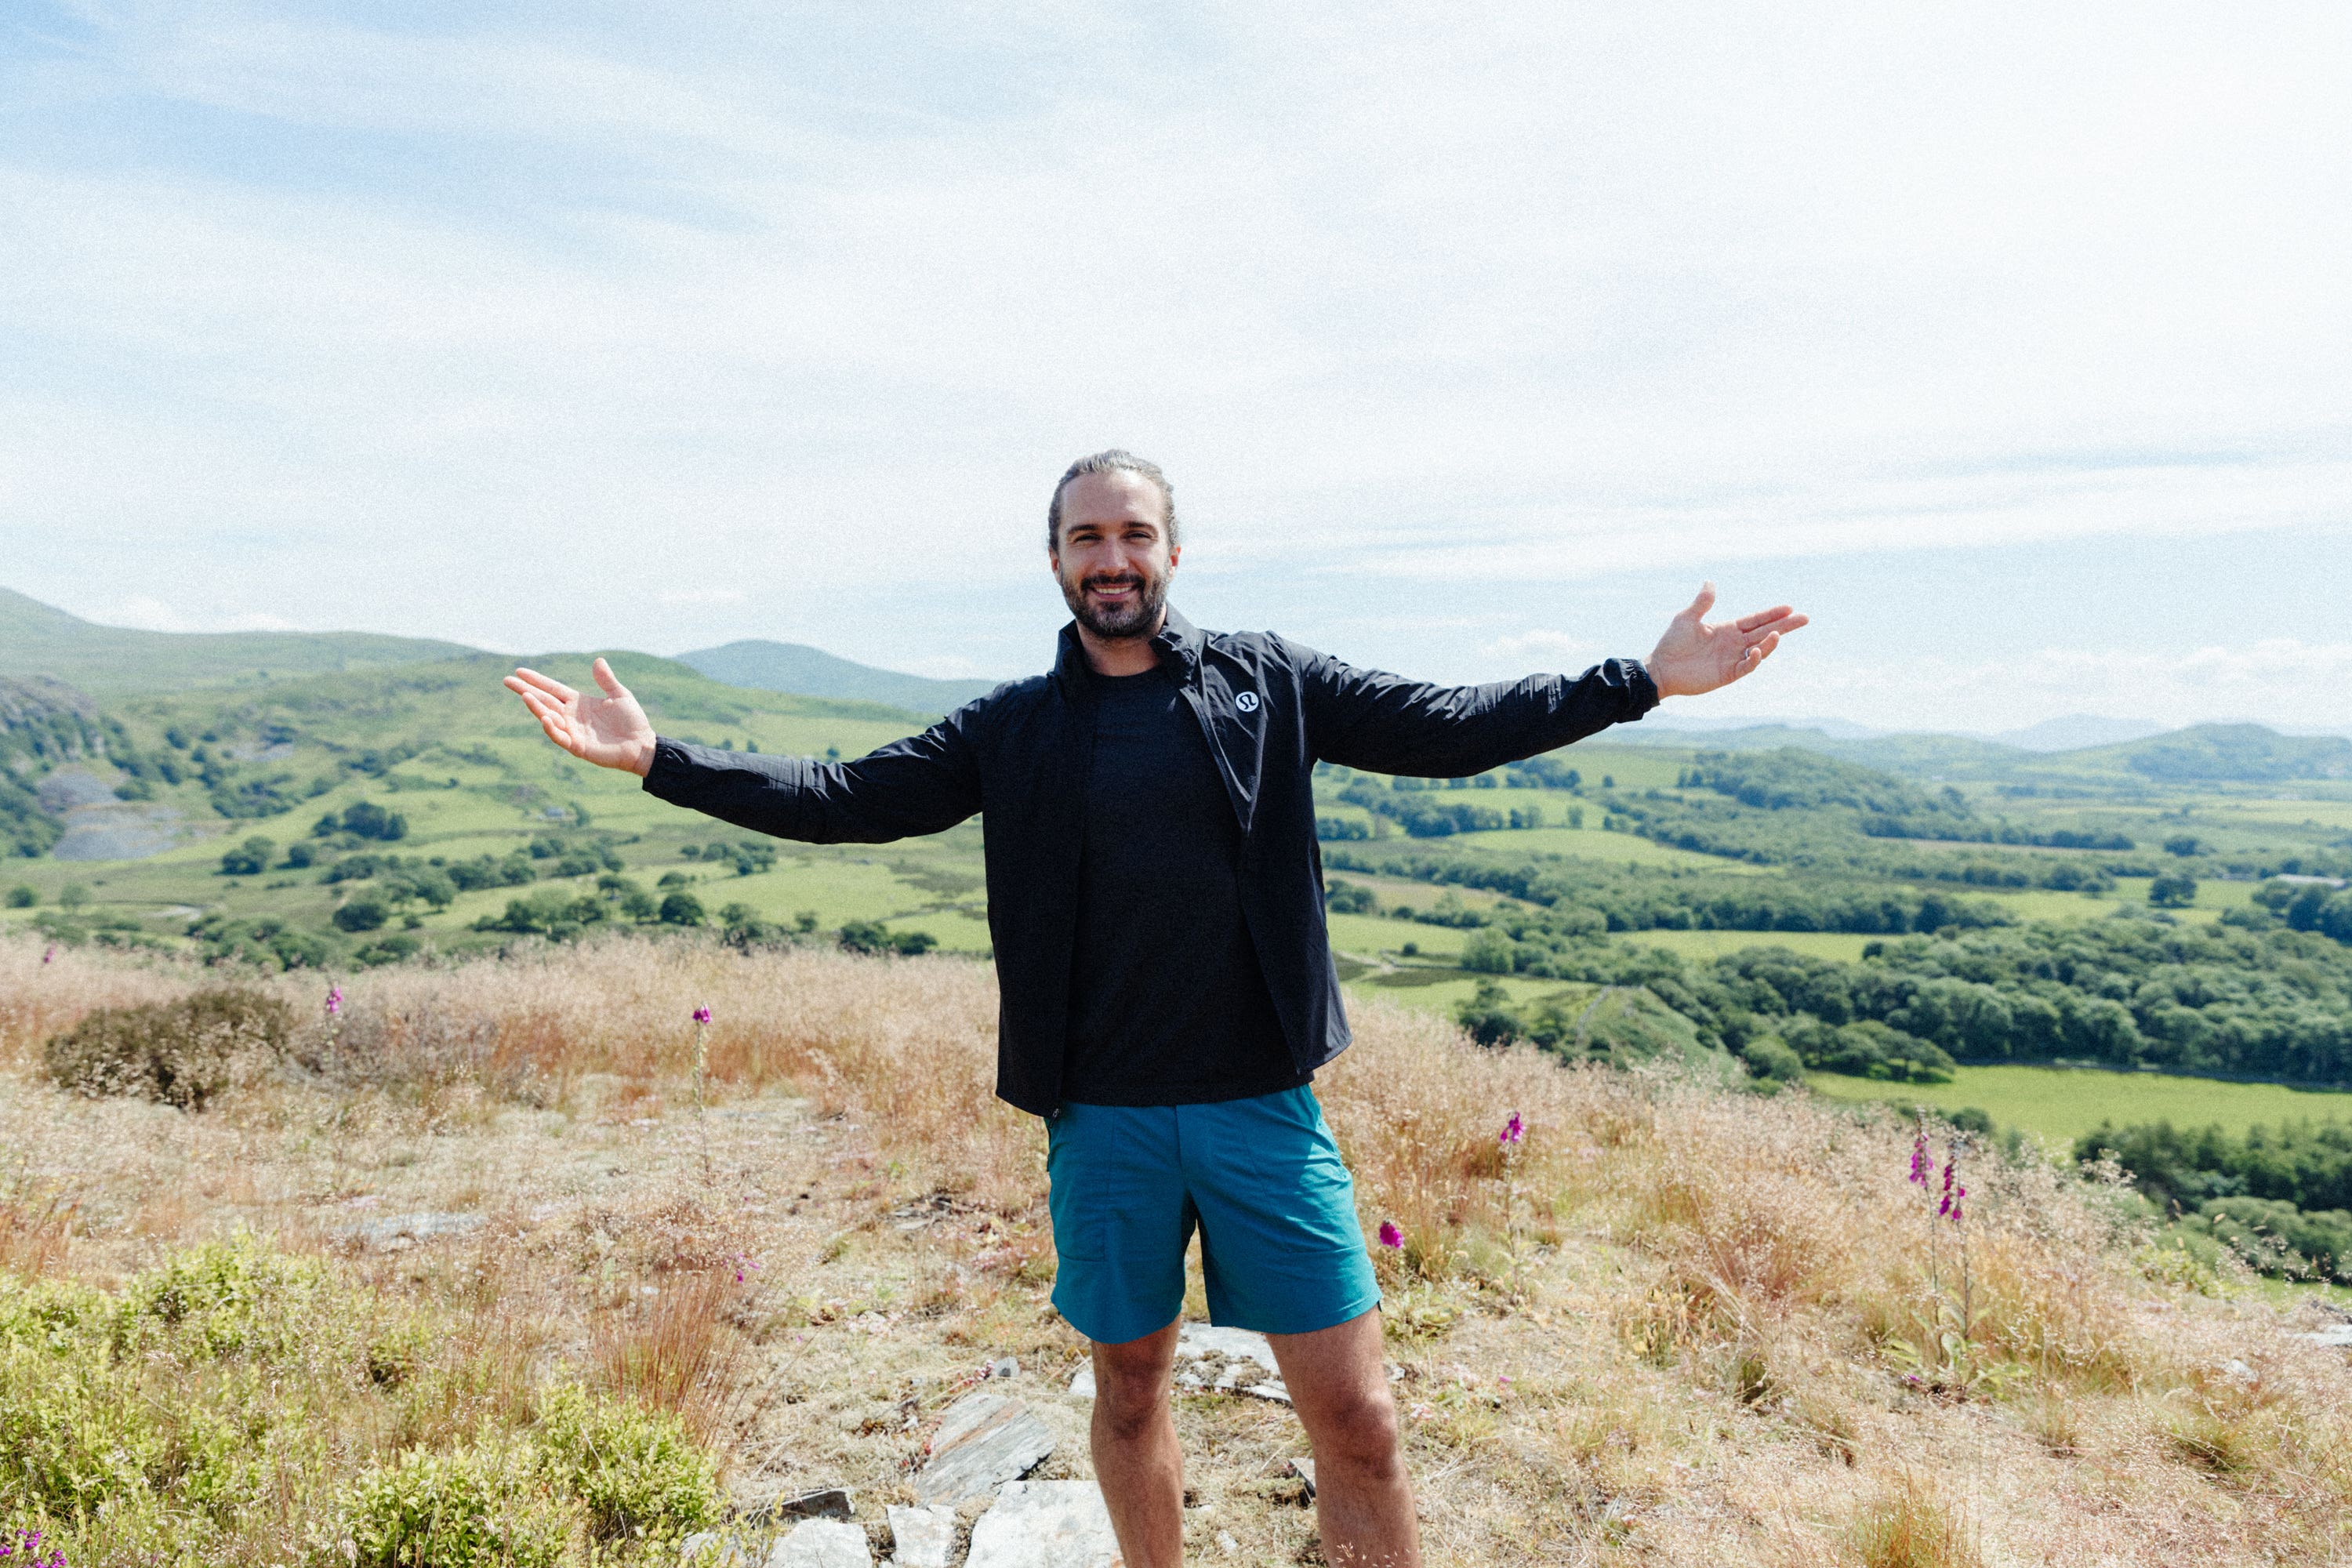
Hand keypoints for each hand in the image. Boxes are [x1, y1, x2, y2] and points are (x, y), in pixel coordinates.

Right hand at [503, 658, 656, 775]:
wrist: (642, 745)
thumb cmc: (632, 721)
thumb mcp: (619, 695)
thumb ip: (606, 680)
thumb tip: (598, 660)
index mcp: (579, 702)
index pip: (552, 689)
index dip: (537, 680)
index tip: (519, 671)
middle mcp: (571, 716)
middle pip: (544, 701)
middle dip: (526, 691)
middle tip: (507, 680)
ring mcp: (573, 731)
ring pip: (548, 717)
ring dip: (536, 707)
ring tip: (525, 695)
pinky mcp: (578, 746)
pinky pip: (560, 737)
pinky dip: (551, 728)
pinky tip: (545, 718)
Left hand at [1644, 582, 1808, 698]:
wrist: (1661, 669)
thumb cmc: (1672, 643)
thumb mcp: (1687, 618)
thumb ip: (1702, 602)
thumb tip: (1711, 582)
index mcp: (1727, 629)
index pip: (1755, 620)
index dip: (1772, 614)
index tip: (1789, 607)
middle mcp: (1734, 644)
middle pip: (1765, 633)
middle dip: (1784, 626)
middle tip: (1804, 618)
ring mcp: (1732, 659)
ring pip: (1759, 649)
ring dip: (1770, 642)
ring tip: (1779, 634)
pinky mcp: (1727, 675)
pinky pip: (1745, 667)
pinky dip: (1753, 659)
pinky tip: (1757, 650)